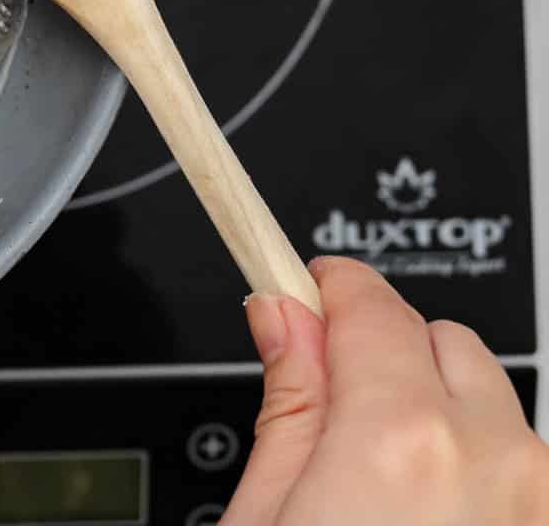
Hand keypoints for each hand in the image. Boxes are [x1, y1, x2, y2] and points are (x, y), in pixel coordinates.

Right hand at [227, 257, 544, 523]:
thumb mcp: (266, 516)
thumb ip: (290, 407)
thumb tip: (282, 317)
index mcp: (401, 442)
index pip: (371, 305)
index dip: (327, 287)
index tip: (302, 285)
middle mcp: (495, 460)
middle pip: (442, 342)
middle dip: (387, 356)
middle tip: (334, 416)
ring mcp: (540, 500)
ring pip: (492, 407)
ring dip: (442, 420)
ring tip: (387, 491)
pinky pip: (523, 466)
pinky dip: (481, 475)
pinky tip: (435, 520)